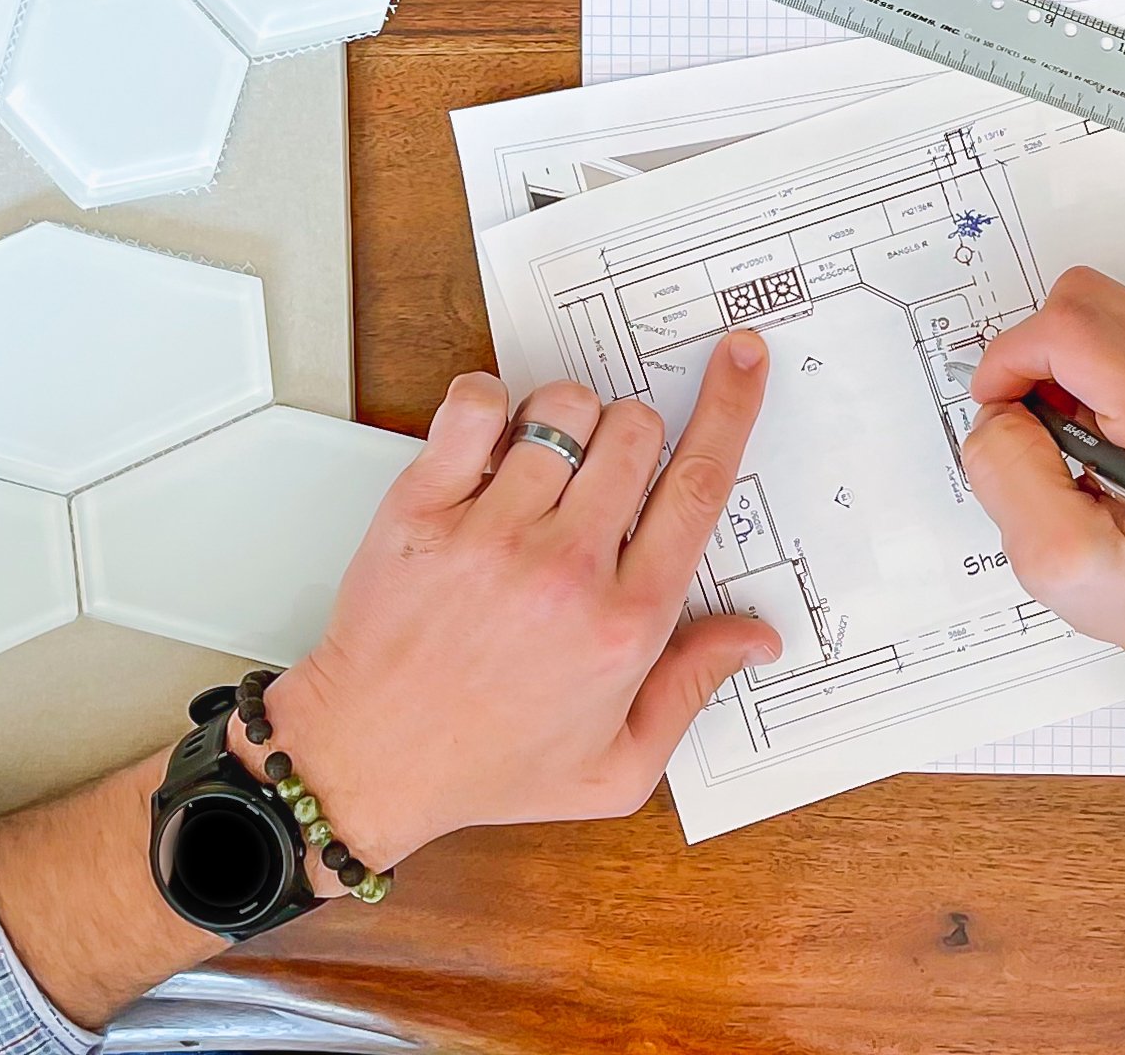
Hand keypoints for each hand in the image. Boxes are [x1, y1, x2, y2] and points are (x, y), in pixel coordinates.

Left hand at [247, 331, 780, 872]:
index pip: (699, 486)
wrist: (367, 763)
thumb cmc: (488, 764)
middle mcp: (566, 570)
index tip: (741, 359)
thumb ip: (692, 688)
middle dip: (634, 434)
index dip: (731, 408)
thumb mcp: (615, 765)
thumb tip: (757, 637)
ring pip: (564, 409)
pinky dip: (489, 399)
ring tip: (542, 466)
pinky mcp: (424, 509)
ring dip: (566, 420)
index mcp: (624, 623)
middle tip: (604, 475)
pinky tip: (490, 437)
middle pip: (637, 431)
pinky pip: (475, 406)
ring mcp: (492, 534)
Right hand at [967, 269, 1124, 1036]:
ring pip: (1104, 302)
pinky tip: (1122, 440)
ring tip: (1092, 451)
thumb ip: (1009, 465)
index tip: (1005, 419)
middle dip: (1037, 362)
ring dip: (1073, 368)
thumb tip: (1003, 400)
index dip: (1011, 365)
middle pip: (1080, 296)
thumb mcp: (1058, 563)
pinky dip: (1108, 367)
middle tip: (1044, 443)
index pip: (1066, 324)